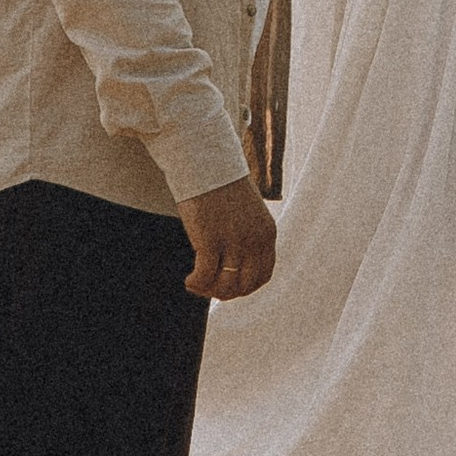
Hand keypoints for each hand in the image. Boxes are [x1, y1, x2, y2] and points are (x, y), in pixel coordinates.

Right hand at [180, 173, 276, 300]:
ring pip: (225, 286)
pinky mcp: (209, 240)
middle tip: (207, 286)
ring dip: (209, 290)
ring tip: (196, 283)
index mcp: (267, 233)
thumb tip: (235, 267)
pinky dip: (196, 284)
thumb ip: (248, 236)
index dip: (244, 287)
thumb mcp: (248, 213)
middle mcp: (254, 240)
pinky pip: (204, 276)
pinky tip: (189, 280)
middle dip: (225, 292)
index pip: (263, 276)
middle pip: (244, 286)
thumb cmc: (222, 186)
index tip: (227, 284)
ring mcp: (233, 241)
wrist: (207, 163)